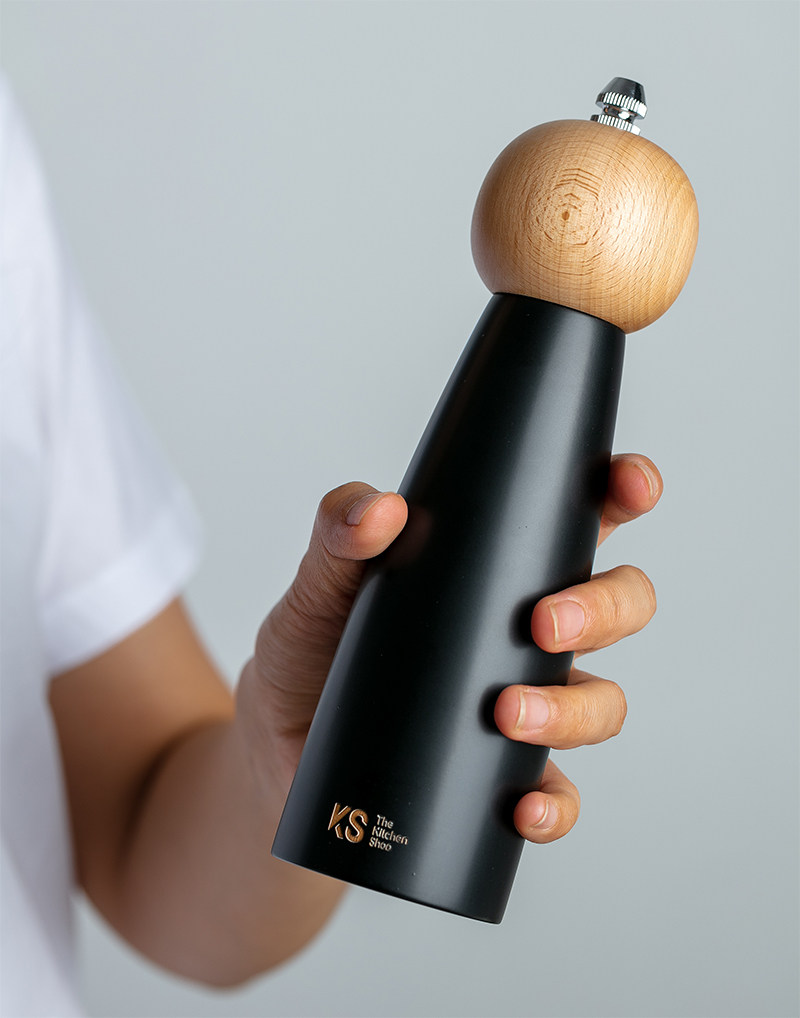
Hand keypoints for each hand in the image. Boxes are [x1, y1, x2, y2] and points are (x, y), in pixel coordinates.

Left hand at [240, 455, 660, 828]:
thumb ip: (339, 536)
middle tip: (545, 622)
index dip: (622, 491)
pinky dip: (556, 804)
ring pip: (602, 702)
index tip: (630, 486)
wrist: (279, 751)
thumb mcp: (317, 587)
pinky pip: (560, 794)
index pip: (578, 517)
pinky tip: (522, 803)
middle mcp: (524, 633)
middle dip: (605, 608)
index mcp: (495, 568)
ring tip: (507, 712)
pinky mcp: (502, 777)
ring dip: (574, 709)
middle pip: (619, 606)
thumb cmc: (311, 652)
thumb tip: (380, 511)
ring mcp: (524, 704)